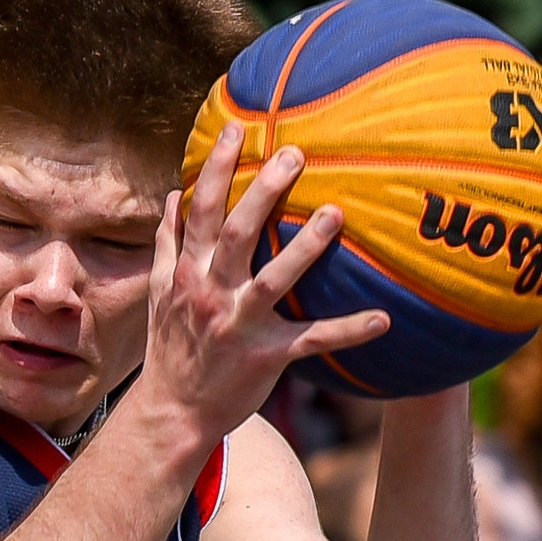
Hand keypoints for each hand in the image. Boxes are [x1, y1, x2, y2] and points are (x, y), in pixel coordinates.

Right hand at [136, 121, 388, 449]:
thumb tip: (171, 196)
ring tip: (335, 213)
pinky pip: (311, 341)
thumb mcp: (157, 294)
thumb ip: (166, 244)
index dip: (216, 167)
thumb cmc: (170, 348)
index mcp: (186, 273)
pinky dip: (347, 331)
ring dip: (304, 248)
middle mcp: (209, 294)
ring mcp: (238, 326)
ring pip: (272, 280)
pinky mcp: (265, 358)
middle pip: (235, 233)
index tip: (238, 128)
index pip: (199, 210)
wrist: (172, 413)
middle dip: (263, 191)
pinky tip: (384, 320)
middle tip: (296, 154)